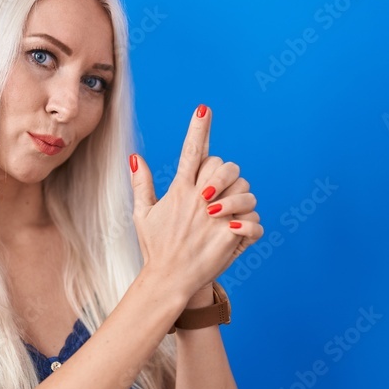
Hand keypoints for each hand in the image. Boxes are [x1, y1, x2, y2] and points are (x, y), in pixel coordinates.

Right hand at [129, 103, 261, 302]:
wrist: (168, 280)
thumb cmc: (155, 248)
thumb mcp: (143, 214)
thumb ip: (141, 184)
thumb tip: (134, 157)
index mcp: (179, 192)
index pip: (190, 152)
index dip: (198, 128)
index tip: (204, 108)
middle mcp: (199, 200)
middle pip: (224, 165)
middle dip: (226, 172)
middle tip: (218, 189)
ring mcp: (216, 217)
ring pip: (245, 190)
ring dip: (241, 198)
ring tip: (228, 212)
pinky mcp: (230, 235)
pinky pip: (253, 220)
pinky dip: (249, 225)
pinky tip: (236, 233)